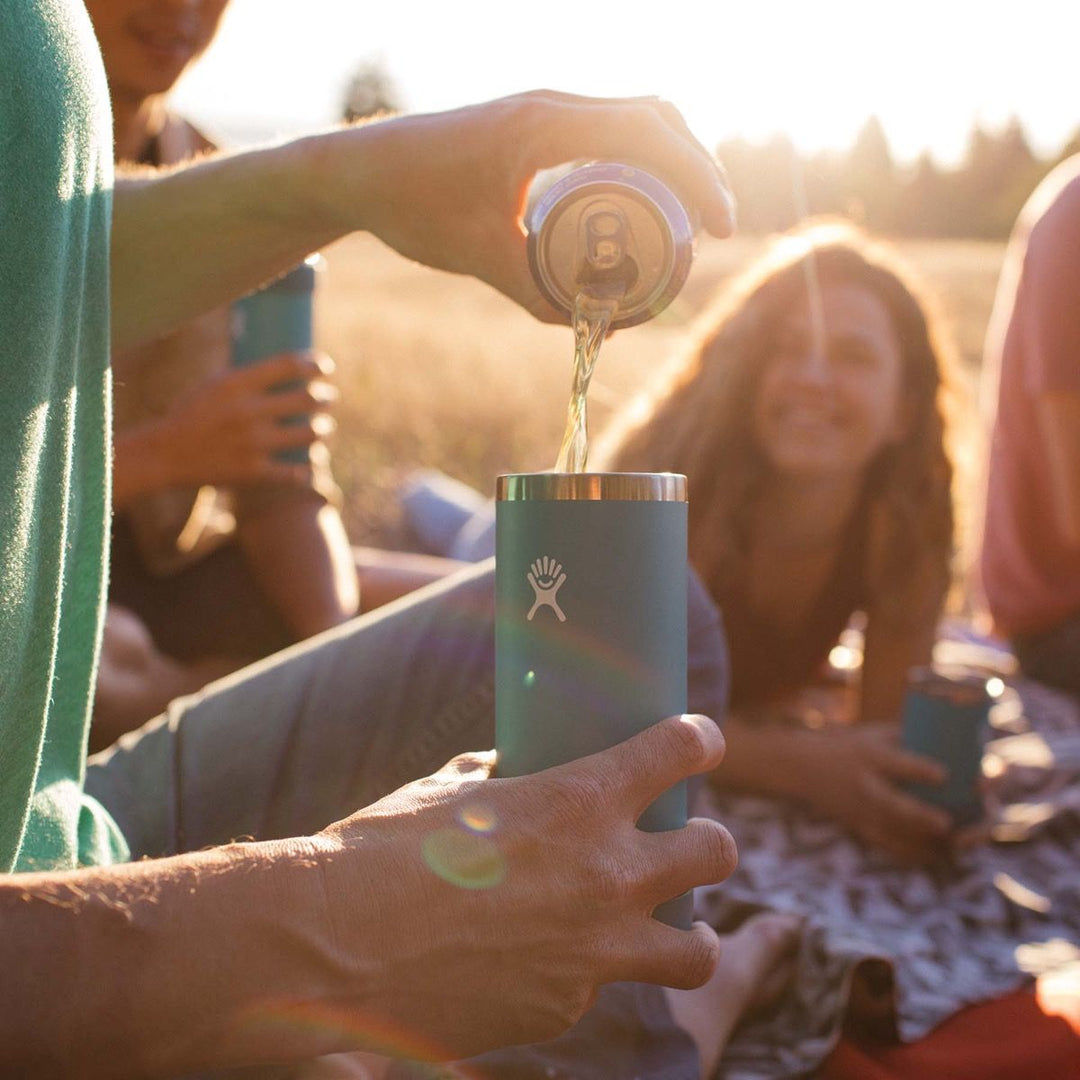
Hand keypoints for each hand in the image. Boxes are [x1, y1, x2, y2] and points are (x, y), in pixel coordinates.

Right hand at [122, 351, 336, 491]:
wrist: (164, 454)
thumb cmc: (192, 414)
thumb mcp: (214, 385)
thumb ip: (249, 377)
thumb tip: (291, 366)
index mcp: (236, 384)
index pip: (290, 365)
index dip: (315, 364)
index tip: (325, 368)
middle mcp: (248, 411)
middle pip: (308, 399)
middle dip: (327, 397)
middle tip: (330, 398)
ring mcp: (252, 443)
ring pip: (310, 434)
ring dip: (323, 430)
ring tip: (323, 428)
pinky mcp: (253, 471)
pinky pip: (296, 471)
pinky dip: (307, 468)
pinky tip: (309, 464)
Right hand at [313, 715, 735, 1059]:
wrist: (328, 947)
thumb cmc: (380, 850)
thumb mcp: (449, 790)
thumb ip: (499, 778)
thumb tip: (508, 769)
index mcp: (579, 799)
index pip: (679, 750)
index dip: (700, 739)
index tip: (701, 742)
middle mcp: (605, 874)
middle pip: (716, 853)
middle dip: (709, 844)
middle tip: (684, 844)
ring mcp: (592, 951)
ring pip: (698, 951)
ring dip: (691, 935)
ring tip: (667, 930)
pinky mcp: (563, 1010)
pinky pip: (601, 988)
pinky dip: (587, 973)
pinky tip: (544, 963)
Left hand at [332, 91, 735, 321]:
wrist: (357, 169)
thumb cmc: (409, 203)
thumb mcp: (478, 256)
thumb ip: (537, 294)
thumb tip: (594, 326)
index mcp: (541, 123)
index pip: (648, 132)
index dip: (697, 177)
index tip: (720, 227)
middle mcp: (549, 103)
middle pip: (657, 117)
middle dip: (697, 170)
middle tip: (712, 228)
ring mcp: (542, 108)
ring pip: (634, 117)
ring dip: (671, 160)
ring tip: (687, 219)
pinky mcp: (533, 123)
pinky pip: (606, 129)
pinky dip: (638, 160)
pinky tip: (640, 203)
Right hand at [793, 723, 957, 863]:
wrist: (803, 768)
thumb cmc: (847, 745)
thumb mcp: (872, 734)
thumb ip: (907, 738)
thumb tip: (951, 742)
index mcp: (869, 756)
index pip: (895, 764)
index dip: (920, 769)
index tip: (944, 774)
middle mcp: (864, 785)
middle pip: (892, 804)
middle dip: (918, 815)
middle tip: (945, 823)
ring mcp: (860, 810)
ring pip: (892, 831)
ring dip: (921, 839)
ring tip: (949, 843)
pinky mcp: (859, 826)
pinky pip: (887, 845)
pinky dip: (910, 852)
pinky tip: (934, 856)